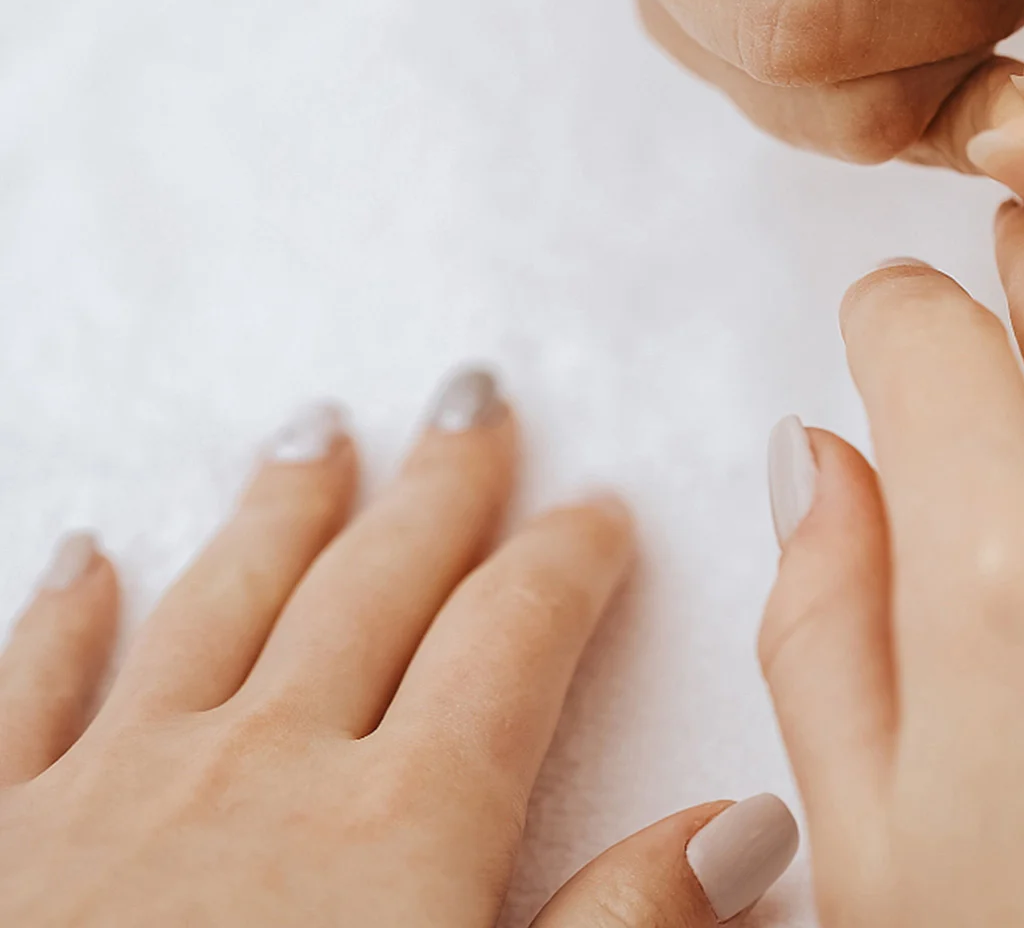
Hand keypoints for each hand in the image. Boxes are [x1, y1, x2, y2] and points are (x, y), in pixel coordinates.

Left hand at [0, 371, 796, 927]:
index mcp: (396, 827)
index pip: (512, 642)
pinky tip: (82, 559)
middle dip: (441, 489)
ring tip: (322, 431)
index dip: (566, 564)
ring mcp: (114, 790)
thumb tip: (746, 824)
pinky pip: (29, 691)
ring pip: (221, 603)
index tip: (598, 512)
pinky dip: (61, 618)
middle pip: (378, 585)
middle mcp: (262, 768)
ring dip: (282, 511)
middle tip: (475, 402)